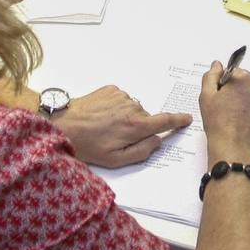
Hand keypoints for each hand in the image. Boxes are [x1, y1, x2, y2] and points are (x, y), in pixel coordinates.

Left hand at [53, 85, 191, 167]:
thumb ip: (142, 151)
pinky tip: (102, 116)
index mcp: (136, 127)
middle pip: (146, 118)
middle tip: (119, 138)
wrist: (63, 124)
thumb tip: (157, 141)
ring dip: (126, 118)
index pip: (164, 121)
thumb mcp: (116, 160)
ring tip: (106, 127)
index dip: (178, 120)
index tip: (187, 118)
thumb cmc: (88, 145)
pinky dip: (117, 108)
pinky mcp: (111, 89)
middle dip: (139, 128)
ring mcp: (122, 96)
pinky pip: (122, 100)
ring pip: (134, 109)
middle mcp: (132, 108)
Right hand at [200, 61, 249, 162]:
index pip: (231, 73)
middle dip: (234, 92)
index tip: (218, 97)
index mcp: (244, 79)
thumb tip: (216, 65)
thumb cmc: (218, 123)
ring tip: (232, 117)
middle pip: (243, 83)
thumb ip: (210, 76)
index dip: (222, 85)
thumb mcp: (206, 96)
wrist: (233, 148)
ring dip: (243, 101)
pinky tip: (241, 123)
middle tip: (223, 108)